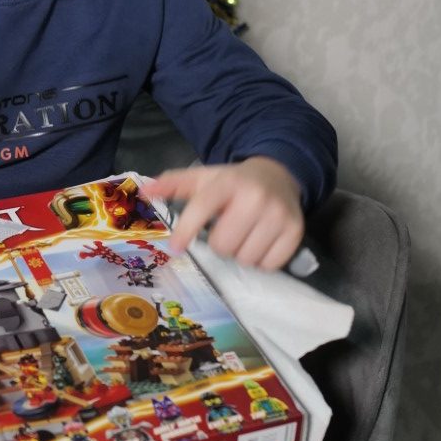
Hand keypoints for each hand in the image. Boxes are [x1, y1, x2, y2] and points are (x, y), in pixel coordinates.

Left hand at [141, 157, 303, 271]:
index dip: (187, 230)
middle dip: (219, 242)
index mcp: (228, 182)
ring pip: (245, 258)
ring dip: (240, 252)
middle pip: (222, 244)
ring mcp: (279, 215)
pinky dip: (261, 259)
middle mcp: (255, 197)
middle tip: (226, 229)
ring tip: (244, 234)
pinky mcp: (296, 232)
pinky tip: (260, 241)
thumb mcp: (204, 178)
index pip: (203, 208)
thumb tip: (145, 190)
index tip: (176, 247)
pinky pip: (269, 265)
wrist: (278, 175)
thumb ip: (174, 184)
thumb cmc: (233, 182)